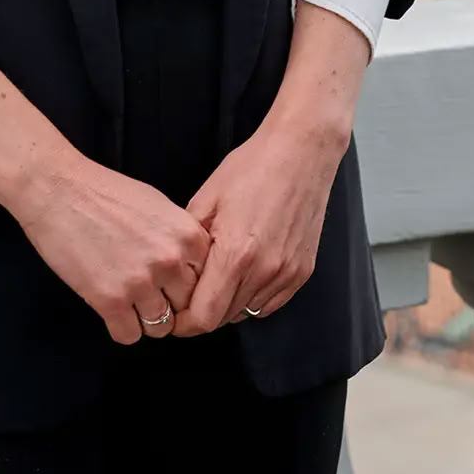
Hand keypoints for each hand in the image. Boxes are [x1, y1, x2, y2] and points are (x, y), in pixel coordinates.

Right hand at [0, 69, 209, 345]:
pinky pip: (128, 336)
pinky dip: (121, 328)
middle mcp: (170, 261)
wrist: (58, 190)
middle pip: (187, 307)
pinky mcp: (109, 300)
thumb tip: (192, 268)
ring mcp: (140, 283)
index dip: (188, 285)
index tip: (172, 284)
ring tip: (130, 304)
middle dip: (170, 305)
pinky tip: (111, 310)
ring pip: (161, 328)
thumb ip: (180, 239)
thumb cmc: (106, 193)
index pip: (207, 281)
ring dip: (146, 320)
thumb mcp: (159, 207)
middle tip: (149, 296)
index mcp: (188, 236)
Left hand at [179, 0, 369, 331]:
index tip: (171, 315)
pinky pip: (269, 302)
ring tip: (217, 279)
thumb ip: (188, 246)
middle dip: (201, 312)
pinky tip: (243, 273)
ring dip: (227, 304)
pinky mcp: (302, 271)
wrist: (301, 151)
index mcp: (236, 254)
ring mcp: (287, 273)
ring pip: (246, 312)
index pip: (203, 317)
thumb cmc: (253, 167)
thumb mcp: (206, 199)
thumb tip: (173, 276)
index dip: (182, 323)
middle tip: (188, 296)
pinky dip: (252, 297)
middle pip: (223, 319)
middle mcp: (264, 270)